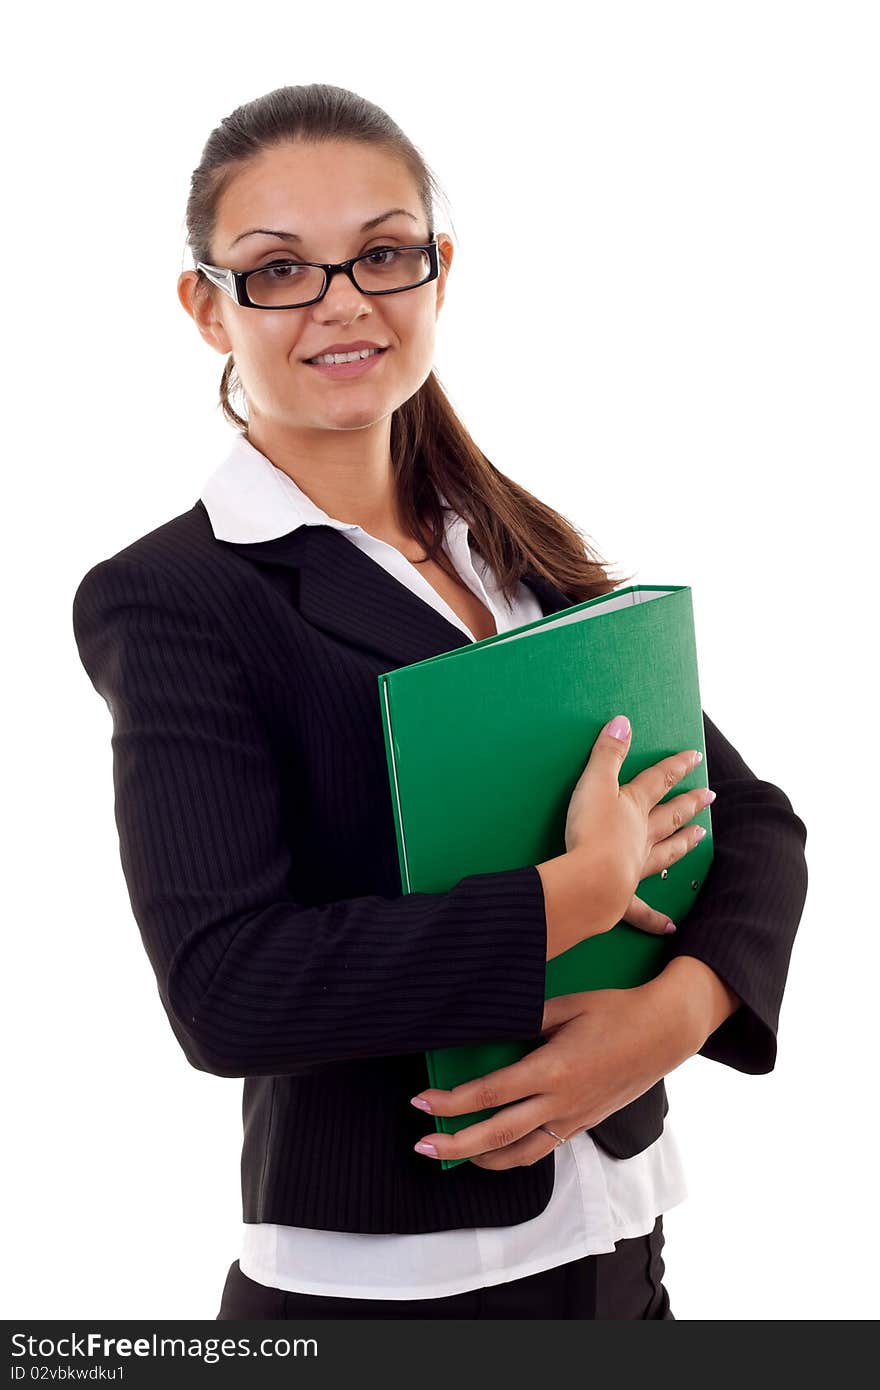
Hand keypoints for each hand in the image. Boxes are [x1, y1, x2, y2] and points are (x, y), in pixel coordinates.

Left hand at [410, 982, 703, 1169]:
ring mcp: (575, 1118)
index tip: (420, 1102)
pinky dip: (515, 1155)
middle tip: (423, 1145)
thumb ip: (526, 1020)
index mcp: (553, 1069)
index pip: (489, 1094)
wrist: (665, 1031)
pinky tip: (498, 1150)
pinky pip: (544, 1148)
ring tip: (453, 1156)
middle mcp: (561, 1101)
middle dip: (455, 1144)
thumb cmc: (616, 1011)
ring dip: (482, 1158)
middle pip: (497, 1134)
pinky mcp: (585, 1123)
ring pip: (521, 1153)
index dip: (450, 1102)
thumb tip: (490, 1029)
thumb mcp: (567, 1005)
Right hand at [563, 713, 712, 932]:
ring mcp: (636, 866)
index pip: (659, 781)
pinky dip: (656, 919)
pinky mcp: (624, 897)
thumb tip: (622, 722)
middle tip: (710, 796)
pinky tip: (671, 926)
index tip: (696, 758)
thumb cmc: (590, 831)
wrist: (591, 881)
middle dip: (689, 804)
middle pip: (670, 816)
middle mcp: (641, 835)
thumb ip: (607, 753)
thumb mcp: (594, 783)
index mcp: (634, 806)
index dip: (676, 767)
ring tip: (700, 837)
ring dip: (683, 845)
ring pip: (665, 853)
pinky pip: (643, 910)